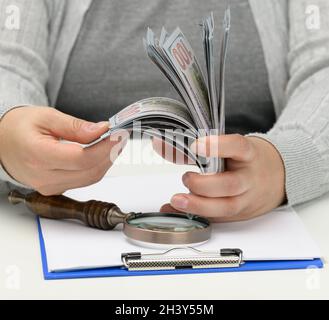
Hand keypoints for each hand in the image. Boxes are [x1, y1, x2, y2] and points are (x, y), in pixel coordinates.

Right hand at [0, 106, 126, 194]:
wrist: (3, 143)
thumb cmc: (20, 127)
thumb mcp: (46, 116)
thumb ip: (76, 126)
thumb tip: (102, 130)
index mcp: (38, 155)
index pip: (82, 158)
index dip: (105, 147)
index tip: (119, 134)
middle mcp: (44, 177)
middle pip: (90, 170)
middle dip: (111, 153)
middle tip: (121, 136)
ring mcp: (50, 186)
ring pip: (90, 178)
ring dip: (107, 161)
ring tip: (114, 143)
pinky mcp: (56, 188)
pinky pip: (84, 180)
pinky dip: (97, 167)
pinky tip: (102, 153)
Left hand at [157, 134, 285, 221]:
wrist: (277, 178)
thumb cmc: (248, 160)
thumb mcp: (230, 148)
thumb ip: (196, 148)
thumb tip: (158, 143)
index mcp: (249, 154)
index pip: (237, 147)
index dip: (217, 146)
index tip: (196, 145)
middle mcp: (249, 178)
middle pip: (230, 185)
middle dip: (203, 184)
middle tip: (186, 178)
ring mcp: (246, 199)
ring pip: (226, 207)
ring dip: (198, 205)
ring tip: (177, 200)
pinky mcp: (238, 214)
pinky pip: (217, 219)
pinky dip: (194, 216)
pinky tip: (175, 211)